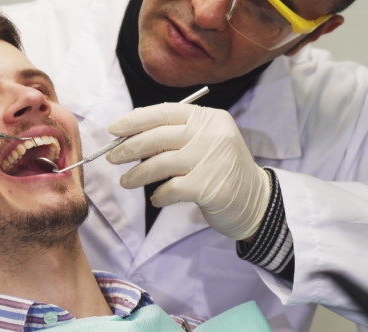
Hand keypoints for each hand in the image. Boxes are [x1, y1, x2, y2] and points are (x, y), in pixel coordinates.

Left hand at [107, 103, 269, 239]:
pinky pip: (170, 189)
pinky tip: (158, 198)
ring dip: (137, 175)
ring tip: (126, 182)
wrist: (256, 201)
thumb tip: (127, 137)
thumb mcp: (204, 142)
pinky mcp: (209, 186)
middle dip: (128, 147)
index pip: (164, 112)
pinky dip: (159, 195)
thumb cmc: (220, 169)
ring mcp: (212, 159)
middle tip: (112, 157)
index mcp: (208, 118)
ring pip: (159, 163)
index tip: (113, 129)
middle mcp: (212, 134)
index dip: (134, 120)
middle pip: (157, 137)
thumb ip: (175, 135)